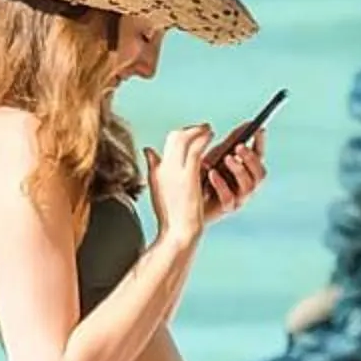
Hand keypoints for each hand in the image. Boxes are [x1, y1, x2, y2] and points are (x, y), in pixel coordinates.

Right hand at [145, 125, 216, 250]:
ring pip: (184, 139)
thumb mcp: (158, 189)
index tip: (189, 134)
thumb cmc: (171, 216)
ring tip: (208, 129)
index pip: (165, 145)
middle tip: (202, 128)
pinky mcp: (188, 175)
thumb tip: (148, 150)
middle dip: (189, 129)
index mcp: (156, 171)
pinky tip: (212, 136)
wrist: (177, 232)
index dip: (179, 135)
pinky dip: (203, 138)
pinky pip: (195, 148)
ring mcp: (175, 170)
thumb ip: (154, 167)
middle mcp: (164, 168)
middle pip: (174, 137)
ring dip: (198, 130)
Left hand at [199, 127, 266, 223]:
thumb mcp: (219, 154)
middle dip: (251, 158)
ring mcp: (239, 198)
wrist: (187, 199)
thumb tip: (249, 123)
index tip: (258, 129)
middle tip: (238, 146)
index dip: (260, 143)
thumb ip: (234, 140)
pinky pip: (229, 198)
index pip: (259, 157)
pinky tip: (212, 173)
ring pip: (248, 186)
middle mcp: (247, 185)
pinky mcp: (226, 208)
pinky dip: (221, 184)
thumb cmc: (205, 174)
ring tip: (227, 158)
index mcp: (247, 170)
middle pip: (260, 173)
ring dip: (239, 169)